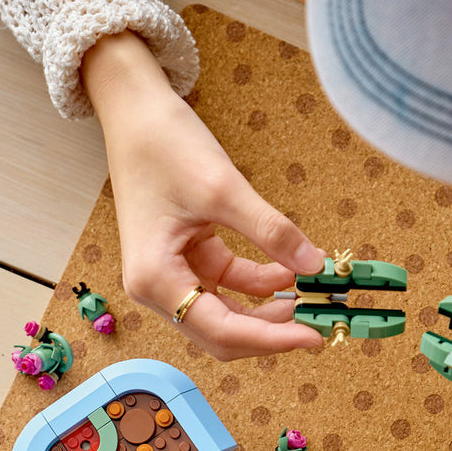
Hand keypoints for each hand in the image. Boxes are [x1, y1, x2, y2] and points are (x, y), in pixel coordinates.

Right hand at [82, 32, 323, 359]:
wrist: (134, 110)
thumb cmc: (162, 144)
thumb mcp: (223, 188)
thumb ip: (270, 231)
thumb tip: (315, 265)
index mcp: (155, 279)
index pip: (221, 330)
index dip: (271, 339)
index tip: (313, 337)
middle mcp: (157, 288)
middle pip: (221, 333)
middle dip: (270, 332)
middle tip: (317, 324)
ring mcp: (170, 275)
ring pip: (226, 314)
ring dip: (266, 310)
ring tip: (309, 296)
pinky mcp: (184, 260)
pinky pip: (226, 285)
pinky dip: (258, 284)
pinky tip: (289, 271)